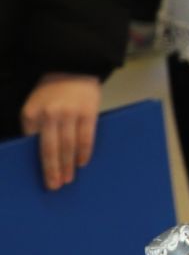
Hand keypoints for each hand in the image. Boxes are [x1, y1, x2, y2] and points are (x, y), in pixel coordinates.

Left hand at [21, 74, 102, 190]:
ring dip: (68, 165)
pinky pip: (87, 136)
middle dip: (53, 170)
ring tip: (68, 179)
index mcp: (33, 114)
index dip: (38, 163)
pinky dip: (84, 151)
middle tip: (55, 186)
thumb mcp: (34, 106)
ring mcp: (70, 113)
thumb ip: (34, 127)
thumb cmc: (51, 92)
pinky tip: (82, 162)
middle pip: (51, 149)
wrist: (73, 67)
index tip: (42, 178)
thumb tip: (36, 152)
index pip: (34, 145)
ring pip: (69, 145)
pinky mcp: (88, 111)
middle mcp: (50, 114)